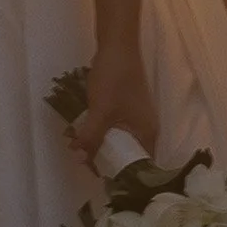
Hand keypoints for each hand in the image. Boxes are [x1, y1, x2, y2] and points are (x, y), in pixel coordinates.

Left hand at [71, 38, 158, 169]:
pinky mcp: (128, 107)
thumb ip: (91, 137)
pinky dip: (103, 132)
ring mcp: (138, 116)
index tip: (103, 181)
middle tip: (85, 165)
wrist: (117, 45)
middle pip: (130, 155)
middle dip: (108, 160)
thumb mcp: (101, 111)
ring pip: (121, 140)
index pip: (141, 166)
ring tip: (81, 150)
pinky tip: (86, 132)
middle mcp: (147, 128)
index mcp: (148, 133)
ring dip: (103, 145)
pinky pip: (117, 128)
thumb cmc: (114, 79)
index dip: (124, 176)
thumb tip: (79, 161)